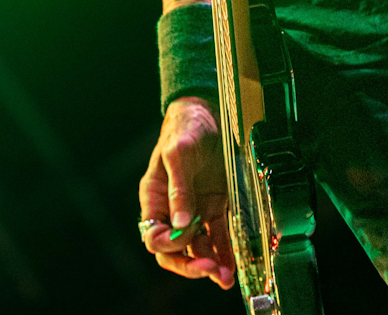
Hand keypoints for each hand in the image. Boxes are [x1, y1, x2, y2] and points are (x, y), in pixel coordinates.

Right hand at [138, 97, 234, 286]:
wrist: (208, 110)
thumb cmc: (185, 127)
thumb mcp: (179, 152)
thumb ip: (179, 187)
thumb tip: (180, 222)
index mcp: (155, 198)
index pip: (154, 236)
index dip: (169, 243)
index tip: (187, 235)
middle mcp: (172, 209)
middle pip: (174, 250)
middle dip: (190, 265)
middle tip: (210, 271)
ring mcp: (195, 209)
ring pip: (197, 248)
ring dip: (211, 264)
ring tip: (226, 277)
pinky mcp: (215, 206)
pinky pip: (217, 235)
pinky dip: (225, 250)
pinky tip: (233, 263)